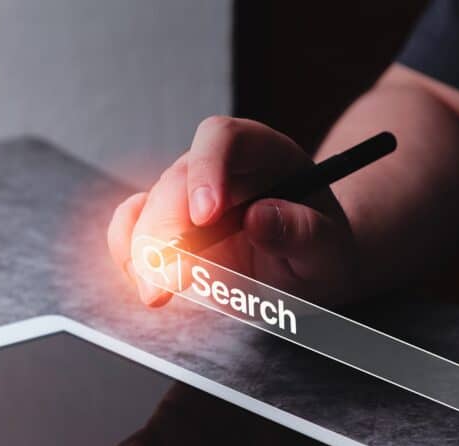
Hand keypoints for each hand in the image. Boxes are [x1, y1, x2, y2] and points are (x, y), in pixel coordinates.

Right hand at [107, 116, 359, 307]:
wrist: (304, 266)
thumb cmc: (320, 250)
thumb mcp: (330, 248)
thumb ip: (305, 233)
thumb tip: (261, 218)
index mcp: (261, 152)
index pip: (222, 139)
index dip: (206, 170)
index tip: (204, 217)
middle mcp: (214, 166)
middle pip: (175, 181)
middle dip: (166, 231)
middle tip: (171, 279)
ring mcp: (183, 194)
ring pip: (147, 209)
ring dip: (144, 253)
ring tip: (158, 294)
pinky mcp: (162, 225)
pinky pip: (131, 231)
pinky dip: (129, 258)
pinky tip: (144, 282)